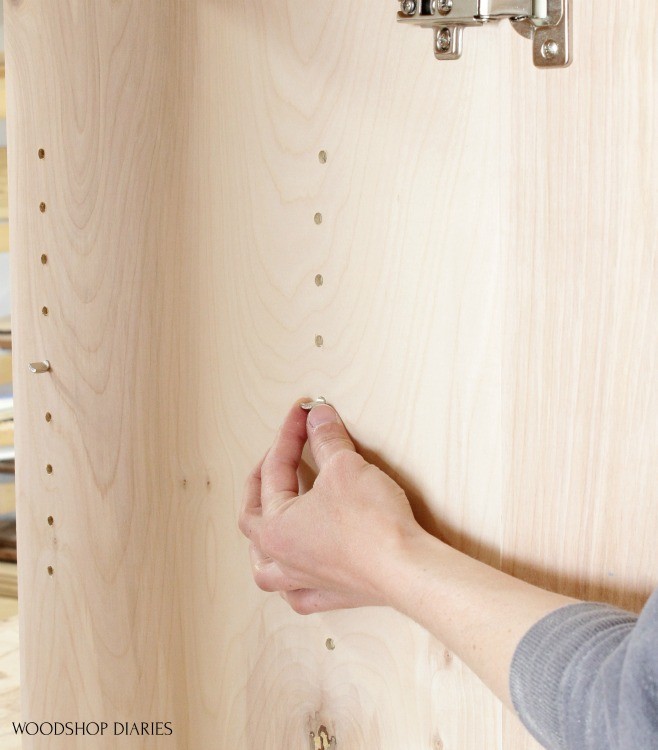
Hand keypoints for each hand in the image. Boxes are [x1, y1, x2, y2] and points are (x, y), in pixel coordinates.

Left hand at [239, 399, 422, 614]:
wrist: (406, 569)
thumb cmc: (371, 522)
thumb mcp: (345, 467)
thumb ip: (326, 439)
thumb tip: (318, 417)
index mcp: (274, 527)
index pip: (275, 469)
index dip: (289, 435)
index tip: (303, 412)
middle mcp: (282, 558)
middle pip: (254, 517)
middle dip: (262, 480)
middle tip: (277, 454)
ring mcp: (305, 581)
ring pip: (266, 566)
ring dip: (262, 540)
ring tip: (267, 521)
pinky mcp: (333, 595)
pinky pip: (299, 593)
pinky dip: (293, 582)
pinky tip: (298, 574)